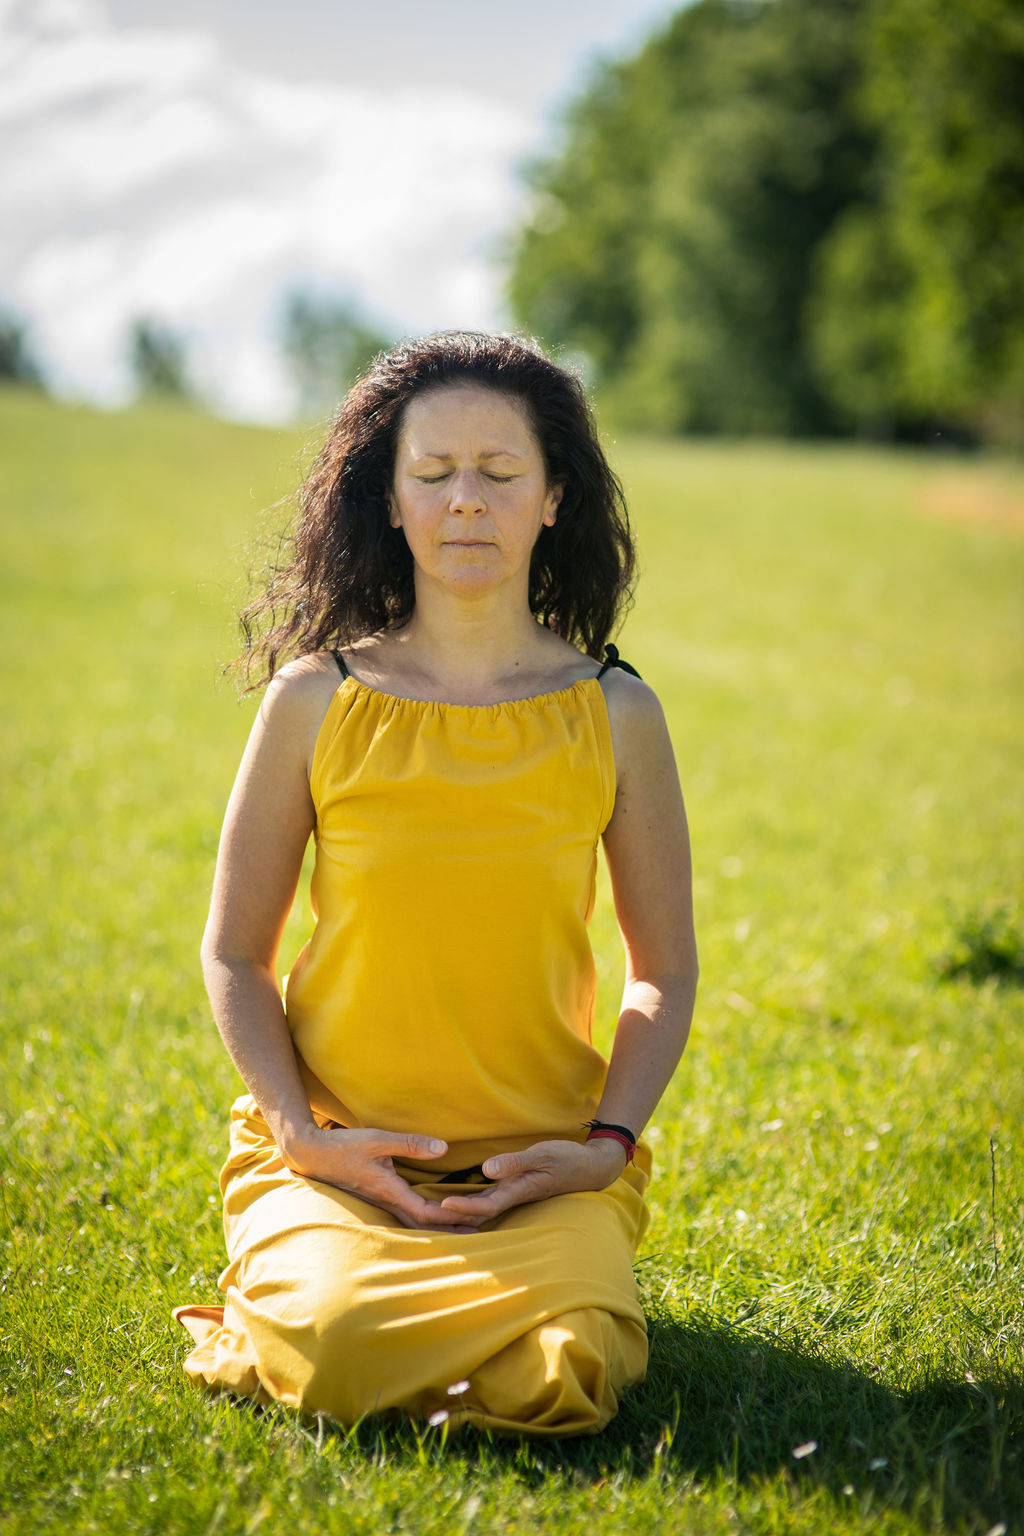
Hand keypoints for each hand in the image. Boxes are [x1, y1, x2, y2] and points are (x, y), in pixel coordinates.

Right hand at [281, 1124, 479, 1232]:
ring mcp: (380, 1202)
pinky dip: (423, 1217)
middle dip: (450, 1229)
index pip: (424, 1211)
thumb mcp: (378, 1140)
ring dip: (438, 1226)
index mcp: (389, 1190)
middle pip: (422, 1224)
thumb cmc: (344, 1146)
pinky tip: (432, 1214)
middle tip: (478, 1232)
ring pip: (413, 1222)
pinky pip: (405, 1214)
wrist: (313, 1155)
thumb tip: (443, 1149)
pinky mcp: (377, 1197)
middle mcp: (386, 1201)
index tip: (472, 1217)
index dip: (448, 1216)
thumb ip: (410, 1144)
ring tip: (463, 1228)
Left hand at [437, 1136, 627, 1224]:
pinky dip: (470, 1205)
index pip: (486, 1205)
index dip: (464, 1206)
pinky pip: (488, 1201)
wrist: (589, 1168)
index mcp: (519, 1191)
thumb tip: (486, 1169)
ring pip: (481, 1210)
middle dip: (453, 1217)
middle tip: (424, 1218)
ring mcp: (514, 1195)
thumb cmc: (567, 1158)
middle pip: (478, 1214)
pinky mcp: (515, 1190)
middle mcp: (513, 1197)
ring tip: (431, 1216)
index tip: (441, 1204)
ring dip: (458, 1214)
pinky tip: (454, 1203)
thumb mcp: (542, 1154)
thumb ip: (515, 1162)